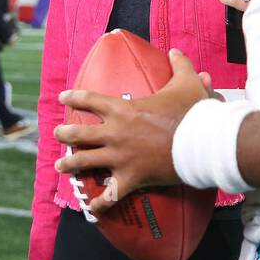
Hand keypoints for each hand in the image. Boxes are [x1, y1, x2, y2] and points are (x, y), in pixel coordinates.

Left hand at [53, 49, 209, 216]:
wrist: (202, 142)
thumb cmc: (192, 112)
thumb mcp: (186, 82)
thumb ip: (179, 65)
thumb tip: (176, 51)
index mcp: (122, 109)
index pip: (89, 99)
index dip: (73, 98)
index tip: (63, 98)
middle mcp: (115, 133)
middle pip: (79, 134)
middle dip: (64, 134)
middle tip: (57, 135)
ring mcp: (120, 157)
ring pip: (85, 162)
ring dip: (70, 165)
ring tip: (60, 167)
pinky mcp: (131, 178)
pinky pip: (110, 195)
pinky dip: (100, 203)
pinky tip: (92, 209)